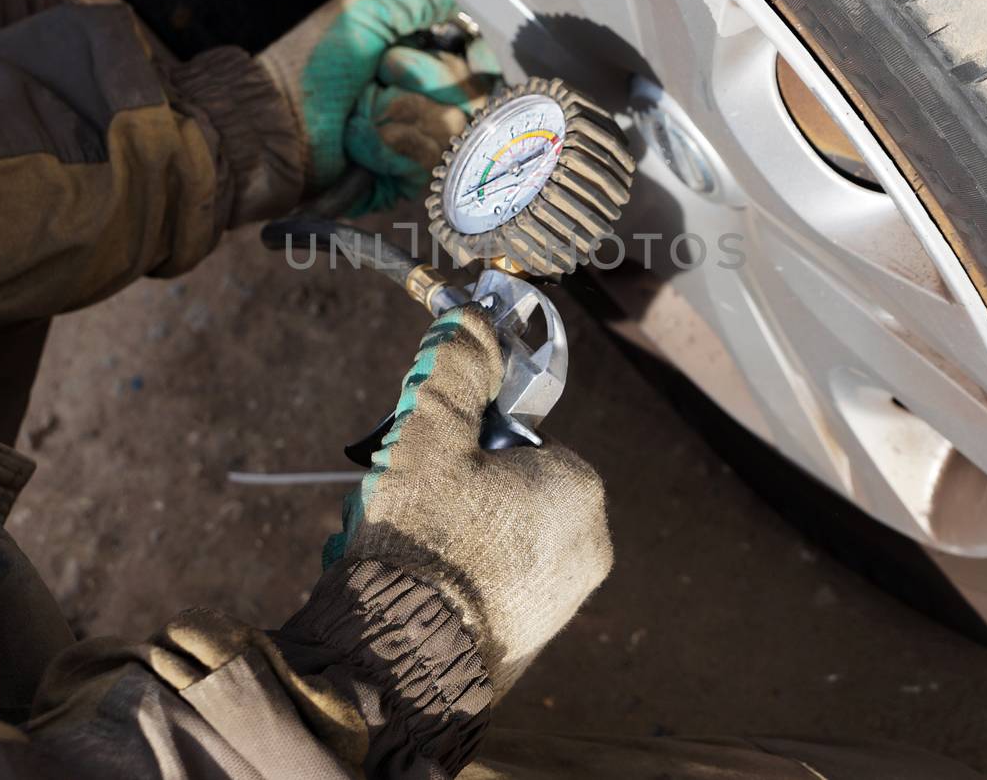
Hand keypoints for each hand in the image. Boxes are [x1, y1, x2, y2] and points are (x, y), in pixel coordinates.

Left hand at [257, 0, 499, 212]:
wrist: (275, 121)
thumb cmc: (312, 65)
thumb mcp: (364, 11)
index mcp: (425, 59)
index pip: (485, 64)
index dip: (477, 61)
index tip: (465, 53)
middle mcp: (430, 101)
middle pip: (473, 97)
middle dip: (424, 80)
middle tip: (381, 73)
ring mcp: (420, 142)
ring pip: (449, 130)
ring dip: (396, 115)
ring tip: (359, 112)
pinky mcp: (406, 179)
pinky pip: (425, 163)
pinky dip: (386, 147)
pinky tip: (358, 144)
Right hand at [324, 305, 611, 695]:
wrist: (401, 669)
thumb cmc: (422, 546)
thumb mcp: (429, 436)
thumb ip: (457, 369)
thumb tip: (473, 316)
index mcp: (578, 487)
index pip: (517, 438)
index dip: (462, 444)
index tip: (426, 463)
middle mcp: (589, 545)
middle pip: (504, 487)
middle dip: (451, 491)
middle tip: (408, 509)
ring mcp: (564, 601)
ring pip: (492, 536)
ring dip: (443, 534)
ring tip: (398, 549)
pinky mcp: (533, 642)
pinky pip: (490, 586)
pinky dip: (451, 579)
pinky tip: (410, 589)